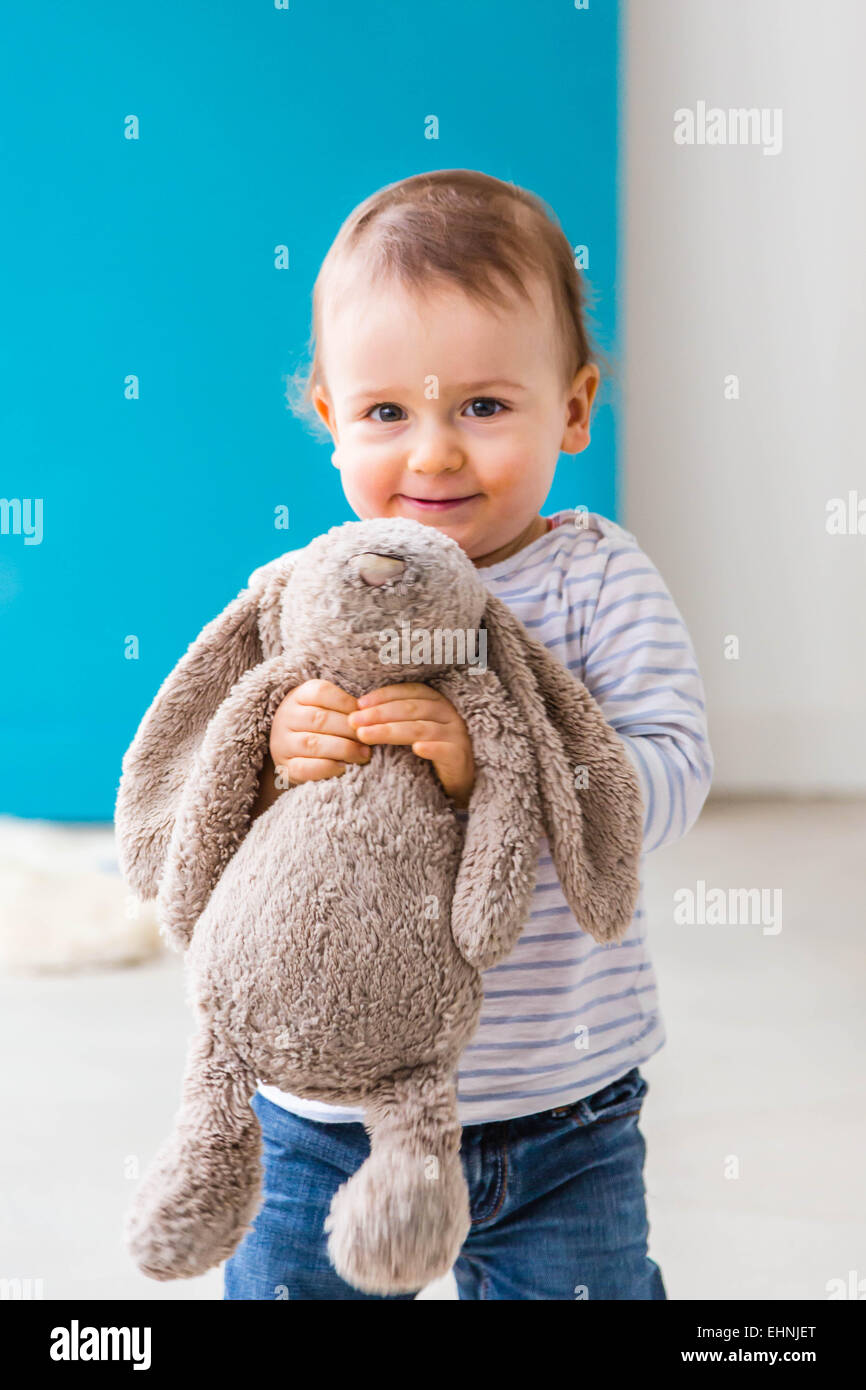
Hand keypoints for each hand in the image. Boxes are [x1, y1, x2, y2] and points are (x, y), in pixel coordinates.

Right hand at [269, 679, 371, 786]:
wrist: (291, 748)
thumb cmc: (319, 724)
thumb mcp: (327, 707)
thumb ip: (345, 708)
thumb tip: (370, 717)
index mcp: (299, 696)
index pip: (321, 692)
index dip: (347, 703)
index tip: (366, 715)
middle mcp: (287, 717)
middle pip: (319, 719)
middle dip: (350, 730)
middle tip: (370, 740)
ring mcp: (283, 742)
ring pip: (313, 743)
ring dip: (343, 750)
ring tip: (363, 754)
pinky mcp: (284, 767)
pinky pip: (304, 768)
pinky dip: (327, 768)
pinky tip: (344, 767)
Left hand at [347, 683, 474, 807]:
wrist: (456, 782)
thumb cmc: (428, 752)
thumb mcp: (410, 730)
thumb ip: (392, 718)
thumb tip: (357, 712)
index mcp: (435, 702)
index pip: (408, 692)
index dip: (383, 696)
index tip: (359, 704)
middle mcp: (448, 713)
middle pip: (411, 709)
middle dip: (380, 714)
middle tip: (354, 721)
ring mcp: (456, 734)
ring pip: (422, 728)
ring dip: (391, 731)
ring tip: (365, 736)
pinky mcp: (460, 756)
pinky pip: (445, 750)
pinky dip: (431, 748)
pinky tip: (416, 750)